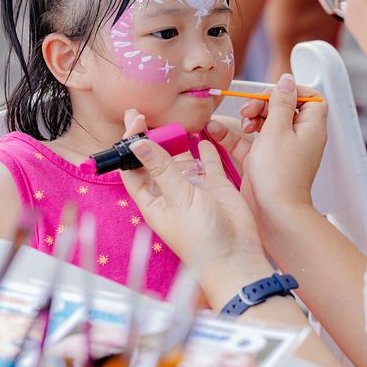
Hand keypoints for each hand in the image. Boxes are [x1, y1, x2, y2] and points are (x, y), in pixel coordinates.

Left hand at [119, 110, 272, 307]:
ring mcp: (194, 188)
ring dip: (175, 141)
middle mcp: (171, 192)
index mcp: (153, 200)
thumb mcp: (177, 198)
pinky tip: (202, 132)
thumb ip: (161, 168)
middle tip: (143, 113)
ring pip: (181, 158)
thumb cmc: (201, 237)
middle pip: (154, 160)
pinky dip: (205, 147)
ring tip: (170, 120)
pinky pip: (208, 161)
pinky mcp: (215, 185)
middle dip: (149, 139)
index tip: (134, 122)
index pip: (133, 169)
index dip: (130, 146)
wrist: (236, 254)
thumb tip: (138, 144)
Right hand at [206, 75, 326, 219]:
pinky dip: (233, 136)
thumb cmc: (280, 175)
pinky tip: (215, 130)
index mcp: (310, 127)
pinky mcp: (262, 161)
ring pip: (263, 123)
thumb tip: (287, 80)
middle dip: (263, 103)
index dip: (290, 91)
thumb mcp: (278, 130)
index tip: (273, 94)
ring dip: (248, 118)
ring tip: (241, 123)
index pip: (308, 98)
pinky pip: (247, 142)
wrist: (274, 214)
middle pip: (281, 108)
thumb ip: (280, 103)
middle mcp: (297, 137)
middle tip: (250, 110)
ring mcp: (279, 150)